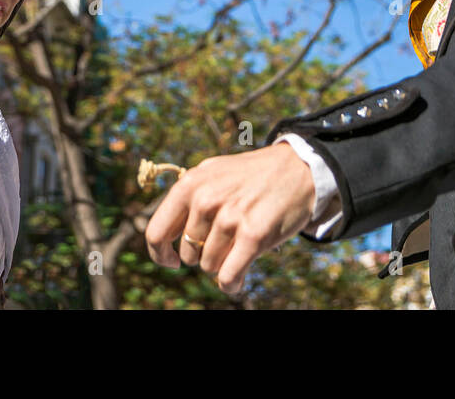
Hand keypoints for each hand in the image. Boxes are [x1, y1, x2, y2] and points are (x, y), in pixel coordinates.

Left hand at [143, 143, 315, 294]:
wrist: (297, 169)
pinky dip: (231, 284)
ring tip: (240, 246)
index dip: (161, 254)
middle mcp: (206, 199)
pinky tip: (237, 281)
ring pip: (209, 266)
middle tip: (226, 240)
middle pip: (189, 254)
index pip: (156, 233)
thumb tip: (161, 239)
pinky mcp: (253, 235)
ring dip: (223, 264)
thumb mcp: (212, 174)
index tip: (172, 262)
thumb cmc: (251, 177)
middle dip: (204, 254)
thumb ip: (187, 199)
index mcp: (190, 184)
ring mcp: (229, 217)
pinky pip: (228, 277)